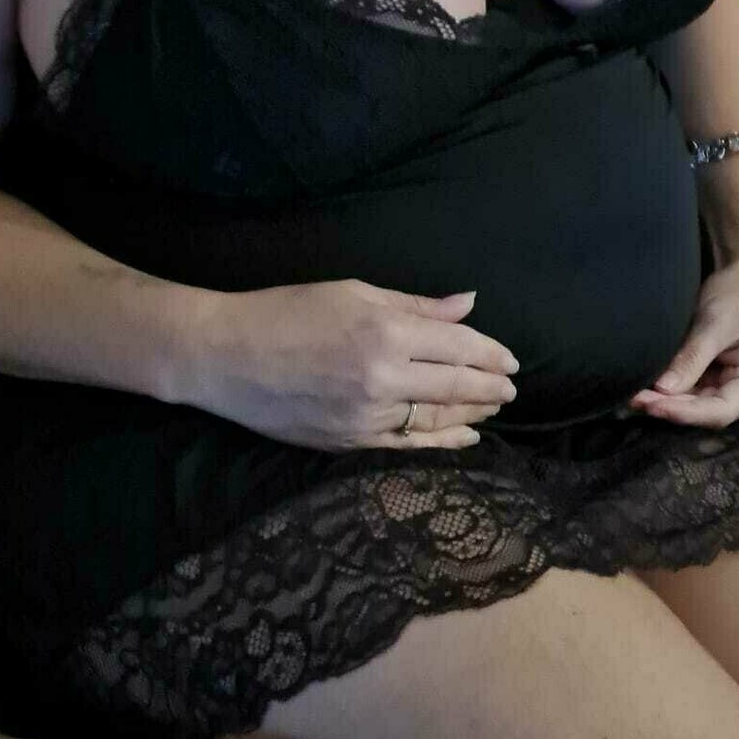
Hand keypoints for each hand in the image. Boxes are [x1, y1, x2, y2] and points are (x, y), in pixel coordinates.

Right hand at [193, 279, 519, 452]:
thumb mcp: (352, 293)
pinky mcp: (350, 441)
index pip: (458, 346)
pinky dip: (442, 442)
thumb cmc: (286, 312)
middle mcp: (382, 377)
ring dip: (473, 413)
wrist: (226, 356)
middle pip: (456, 385)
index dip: (490, 353)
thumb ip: (415, 305)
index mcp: (385, 332)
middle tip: (512, 387)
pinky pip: (409, 445)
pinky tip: (465, 437)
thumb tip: (469, 305)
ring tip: (494, 408)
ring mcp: (367, 415)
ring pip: (437, 418)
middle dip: (491, 386)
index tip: (512, 360)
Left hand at [622, 248, 738, 428]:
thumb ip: (691, 359)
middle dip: (670, 407)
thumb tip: (662, 391)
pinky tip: (645, 388)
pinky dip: (669, 391)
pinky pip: (690, 392)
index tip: (652, 405)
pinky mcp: (716, 379)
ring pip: (694, 405)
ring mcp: (733, 387)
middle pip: (706, 411)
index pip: (720, 410)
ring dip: (666, 401)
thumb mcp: (715, 324)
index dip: (685, 413)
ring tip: (633, 396)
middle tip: (634, 400)